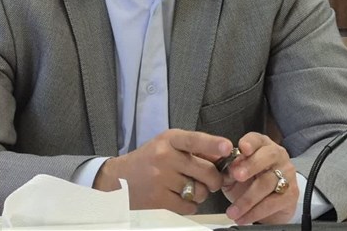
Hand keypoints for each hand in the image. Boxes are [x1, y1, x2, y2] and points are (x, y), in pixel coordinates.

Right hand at [94, 129, 232, 214]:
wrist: (118, 179)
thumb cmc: (149, 160)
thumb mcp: (167, 145)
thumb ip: (194, 149)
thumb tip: (222, 157)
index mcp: (169, 140)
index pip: (194, 140)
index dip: (213, 144)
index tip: (227, 147)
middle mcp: (164, 157)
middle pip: (206, 171)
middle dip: (215, 179)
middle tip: (211, 180)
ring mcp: (160, 180)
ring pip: (200, 192)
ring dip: (200, 193)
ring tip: (187, 188)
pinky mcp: (158, 200)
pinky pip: (189, 207)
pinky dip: (189, 205)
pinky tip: (177, 197)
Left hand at [221, 132, 298, 223]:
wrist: (267, 205)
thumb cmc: (249, 183)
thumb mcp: (235, 174)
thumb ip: (230, 169)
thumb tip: (225, 168)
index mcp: (262, 146)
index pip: (257, 139)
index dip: (250, 142)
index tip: (242, 148)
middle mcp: (277, 156)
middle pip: (267, 156)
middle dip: (250, 166)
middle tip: (237, 176)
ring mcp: (287, 174)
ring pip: (267, 183)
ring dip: (247, 199)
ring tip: (233, 210)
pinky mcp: (291, 194)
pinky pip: (272, 203)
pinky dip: (255, 212)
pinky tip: (243, 217)